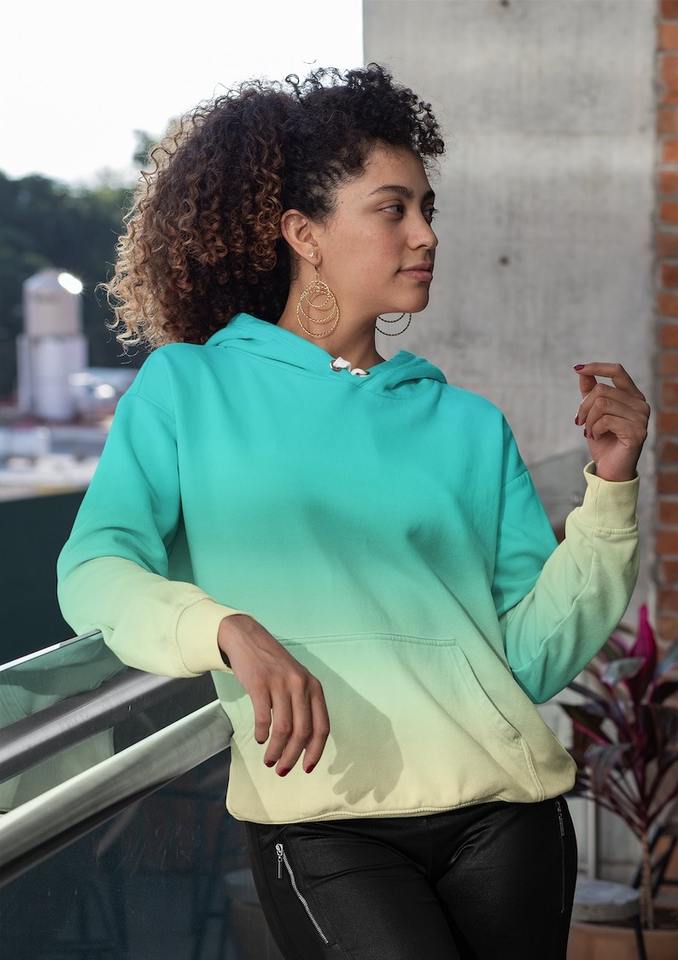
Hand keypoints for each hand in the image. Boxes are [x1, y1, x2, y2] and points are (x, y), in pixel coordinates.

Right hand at [217, 615, 329, 776]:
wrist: (248, 639)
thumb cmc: (274, 666)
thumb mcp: (297, 681)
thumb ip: (304, 706)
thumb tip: (304, 744)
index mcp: (314, 687)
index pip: (322, 727)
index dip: (315, 751)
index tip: (307, 768)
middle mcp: (301, 685)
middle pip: (302, 732)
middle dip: (292, 757)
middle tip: (282, 770)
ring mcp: (281, 683)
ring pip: (283, 729)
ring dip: (276, 751)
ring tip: (269, 760)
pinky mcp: (260, 683)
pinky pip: (264, 718)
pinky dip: (262, 734)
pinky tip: (259, 739)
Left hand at [573, 362, 649, 481]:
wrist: (610, 468)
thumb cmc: (603, 440)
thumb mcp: (592, 413)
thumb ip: (590, 392)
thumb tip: (581, 371)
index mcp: (632, 396)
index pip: (617, 371)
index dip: (597, 367)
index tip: (577, 369)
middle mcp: (641, 404)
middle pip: (602, 390)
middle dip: (584, 406)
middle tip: (579, 422)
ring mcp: (641, 418)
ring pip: (602, 404)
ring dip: (588, 420)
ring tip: (589, 431)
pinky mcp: (636, 432)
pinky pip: (605, 420)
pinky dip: (594, 429)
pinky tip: (596, 437)